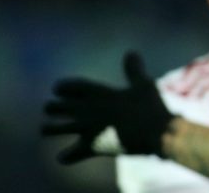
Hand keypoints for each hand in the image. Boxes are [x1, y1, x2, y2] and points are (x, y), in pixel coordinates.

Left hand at [41, 51, 175, 163]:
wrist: (159, 131)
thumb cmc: (151, 106)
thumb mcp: (143, 84)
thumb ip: (133, 69)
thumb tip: (131, 52)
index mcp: (97, 92)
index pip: (65, 86)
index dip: (60, 88)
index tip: (59, 91)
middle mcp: (86, 109)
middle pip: (52, 107)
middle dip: (51, 109)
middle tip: (54, 111)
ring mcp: (86, 129)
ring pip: (50, 130)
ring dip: (49, 130)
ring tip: (49, 130)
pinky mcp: (91, 147)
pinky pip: (66, 156)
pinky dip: (65, 157)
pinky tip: (66, 156)